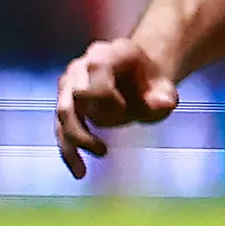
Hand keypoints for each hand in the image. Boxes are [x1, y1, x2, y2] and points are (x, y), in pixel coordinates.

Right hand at [55, 36, 181, 176]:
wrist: (139, 78)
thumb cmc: (151, 84)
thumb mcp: (164, 89)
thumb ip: (164, 98)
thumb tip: (163, 104)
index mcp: (106, 54)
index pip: (97, 76)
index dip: (112, 99)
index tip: (129, 110)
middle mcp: (81, 66)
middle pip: (77, 95)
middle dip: (100, 115)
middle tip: (125, 121)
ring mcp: (69, 85)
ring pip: (63, 114)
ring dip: (79, 139)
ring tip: (103, 153)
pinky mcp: (65, 105)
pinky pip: (60, 129)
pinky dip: (68, 151)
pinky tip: (80, 172)